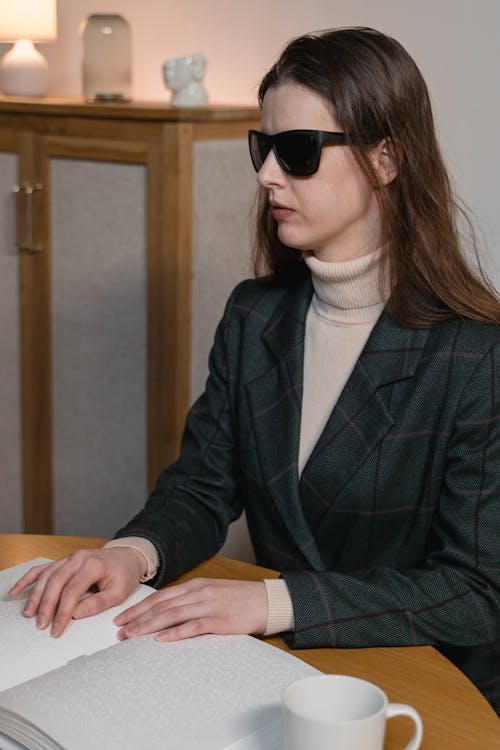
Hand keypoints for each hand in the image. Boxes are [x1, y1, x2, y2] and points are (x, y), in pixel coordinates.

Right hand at [9, 547, 145, 637]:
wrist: (127, 556)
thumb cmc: (124, 573)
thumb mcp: (120, 592)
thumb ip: (98, 603)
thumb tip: (76, 614)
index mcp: (93, 564)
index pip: (72, 591)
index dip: (62, 612)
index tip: (56, 629)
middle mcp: (78, 558)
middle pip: (55, 582)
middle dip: (46, 606)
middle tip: (40, 625)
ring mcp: (69, 558)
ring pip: (46, 575)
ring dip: (35, 595)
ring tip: (29, 613)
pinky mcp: (64, 561)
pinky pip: (43, 568)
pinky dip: (29, 579)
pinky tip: (17, 590)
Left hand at [114, 577, 267, 641]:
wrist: (266, 601)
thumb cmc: (239, 599)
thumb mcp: (212, 592)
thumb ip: (191, 599)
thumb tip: (167, 611)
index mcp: (196, 585)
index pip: (161, 596)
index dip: (139, 607)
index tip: (123, 618)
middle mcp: (199, 592)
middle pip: (161, 606)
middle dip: (138, 619)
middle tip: (119, 631)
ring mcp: (208, 605)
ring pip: (172, 615)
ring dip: (149, 626)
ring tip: (132, 636)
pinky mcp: (219, 620)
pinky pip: (192, 627)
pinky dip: (175, 633)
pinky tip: (161, 640)